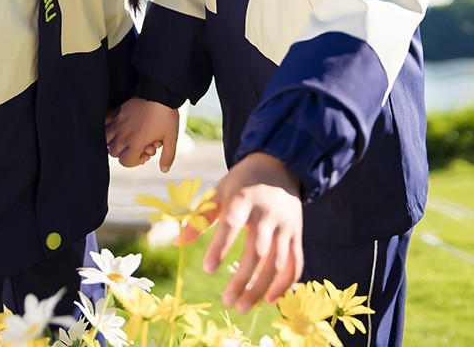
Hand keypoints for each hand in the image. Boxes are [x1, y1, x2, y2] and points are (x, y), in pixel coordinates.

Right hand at [105, 97, 179, 170]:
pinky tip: (119, 127)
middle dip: (125, 153)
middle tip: (138, 146)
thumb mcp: (171, 138)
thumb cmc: (166, 116)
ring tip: (126, 139)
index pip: (125, 162)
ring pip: (106, 140)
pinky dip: (109, 128)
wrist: (160, 94)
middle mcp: (124, 135)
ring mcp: (118, 123)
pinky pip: (106, 123)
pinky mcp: (118, 112)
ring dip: (114, 142)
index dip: (135, 161)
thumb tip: (164, 170)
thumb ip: (168, 156)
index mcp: (136, 143)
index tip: (146, 153)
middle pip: (114, 153)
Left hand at [178, 153, 302, 311]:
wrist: (278, 166)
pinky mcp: (296, 234)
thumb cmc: (242, 182)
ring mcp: (284, 226)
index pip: (231, 224)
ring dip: (260, 288)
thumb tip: (177, 241)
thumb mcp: (220, 191)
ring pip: (276, 263)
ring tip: (242, 306)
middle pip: (256, 251)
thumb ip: (200, 216)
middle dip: (241, 279)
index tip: (207, 269)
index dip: (220, 246)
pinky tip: (269, 299)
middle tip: (226, 300)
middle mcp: (266, 214)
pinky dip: (284, 284)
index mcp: (244, 199)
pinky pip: (294, 263)